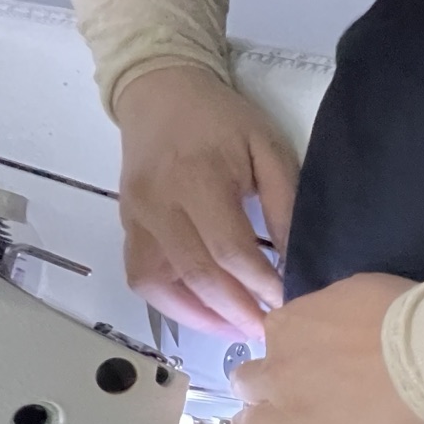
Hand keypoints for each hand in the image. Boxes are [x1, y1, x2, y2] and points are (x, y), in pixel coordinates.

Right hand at [116, 64, 298, 338]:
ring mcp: (135, 217)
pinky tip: (208, 316)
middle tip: (273, 332)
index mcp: (197, 178)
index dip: (260, 284)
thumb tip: (297, 261)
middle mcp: (158, 202)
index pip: (229, 248)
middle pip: (197, 274)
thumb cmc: (222, 119)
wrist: (159, 91)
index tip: (291, 304)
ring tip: (241, 332)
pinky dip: (174, 305)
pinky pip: (143, 278)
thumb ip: (284, 204)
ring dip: (202, 317)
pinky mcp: (126, 225)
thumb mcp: (267, 148)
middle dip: (237, 311)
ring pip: (161, 284)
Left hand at [230, 273, 423, 423]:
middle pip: (247, 386)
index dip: (293, 349)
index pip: (272, 340)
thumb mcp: (352, 291)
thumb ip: (325, 313)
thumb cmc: (403, 311)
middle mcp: (280, 375)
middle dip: (265, 387)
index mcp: (286, 328)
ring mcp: (300, 419)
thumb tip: (329, 328)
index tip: (319, 353)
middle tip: (299, 390)